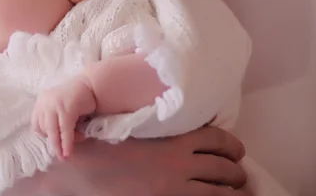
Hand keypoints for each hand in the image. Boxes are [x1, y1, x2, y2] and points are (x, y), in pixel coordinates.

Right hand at [5, 126, 248, 195]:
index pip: (217, 139)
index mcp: (172, 140)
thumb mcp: (130, 127)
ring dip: (232, 193)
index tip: (236, 151)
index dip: (233, 146)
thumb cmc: (97, 145)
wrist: (76, 171)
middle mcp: (179, 165)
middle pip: (225, 169)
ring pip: (220, 194)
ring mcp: (173, 190)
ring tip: (235, 194)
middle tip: (239, 176)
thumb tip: (180, 129)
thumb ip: (158, 129)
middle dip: (237, 174)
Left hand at [32, 77, 96, 158]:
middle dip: (53, 143)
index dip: (44, 135)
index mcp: (41, 101)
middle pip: (43, 128)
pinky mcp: (66, 109)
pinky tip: (68, 152)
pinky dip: (66, 143)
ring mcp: (54, 105)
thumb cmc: (77, 100)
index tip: (55, 141)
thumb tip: (58, 144)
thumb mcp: (61, 110)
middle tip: (61, 154)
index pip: (36, 123)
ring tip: (65, 155)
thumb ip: (56, 122)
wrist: (91, 85)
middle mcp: (44, 102)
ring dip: (60, 146)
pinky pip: (64, 131)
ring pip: (53, 131)